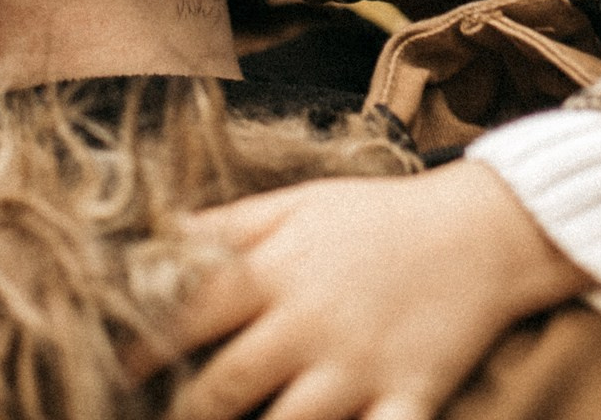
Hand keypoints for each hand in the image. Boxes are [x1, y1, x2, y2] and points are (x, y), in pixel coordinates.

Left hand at [152, 160, 589, 419]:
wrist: (483, 230)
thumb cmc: (379, 216)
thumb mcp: (297, 203)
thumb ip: (226, 226)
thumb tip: (156, 240)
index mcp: (277, 271)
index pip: (187, 313)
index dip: (143, 345)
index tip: (117, 368)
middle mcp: (309, 324)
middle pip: (222, 388)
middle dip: (185, 414)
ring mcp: (358, 369)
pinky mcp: (406, 401)